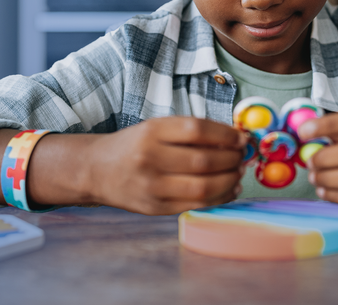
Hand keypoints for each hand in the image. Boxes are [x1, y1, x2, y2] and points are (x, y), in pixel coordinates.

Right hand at [80, 117, 247, 215]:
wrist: (96, 170)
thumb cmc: (132, 147)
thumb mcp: (154, 129)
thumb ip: (188, 132)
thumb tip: (234, 139)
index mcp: (150, 132)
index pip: (197, 130)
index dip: (226, 134)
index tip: (241, 137)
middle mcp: (150, 159)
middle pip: (204, 160)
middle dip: (232, 159)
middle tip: (242, 157)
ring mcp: (152, 186)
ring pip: (204, 187)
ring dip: (229, 180)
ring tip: (237, 173)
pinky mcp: (156, 208)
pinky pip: (197, 205)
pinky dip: (220, 198)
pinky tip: (228, 189)